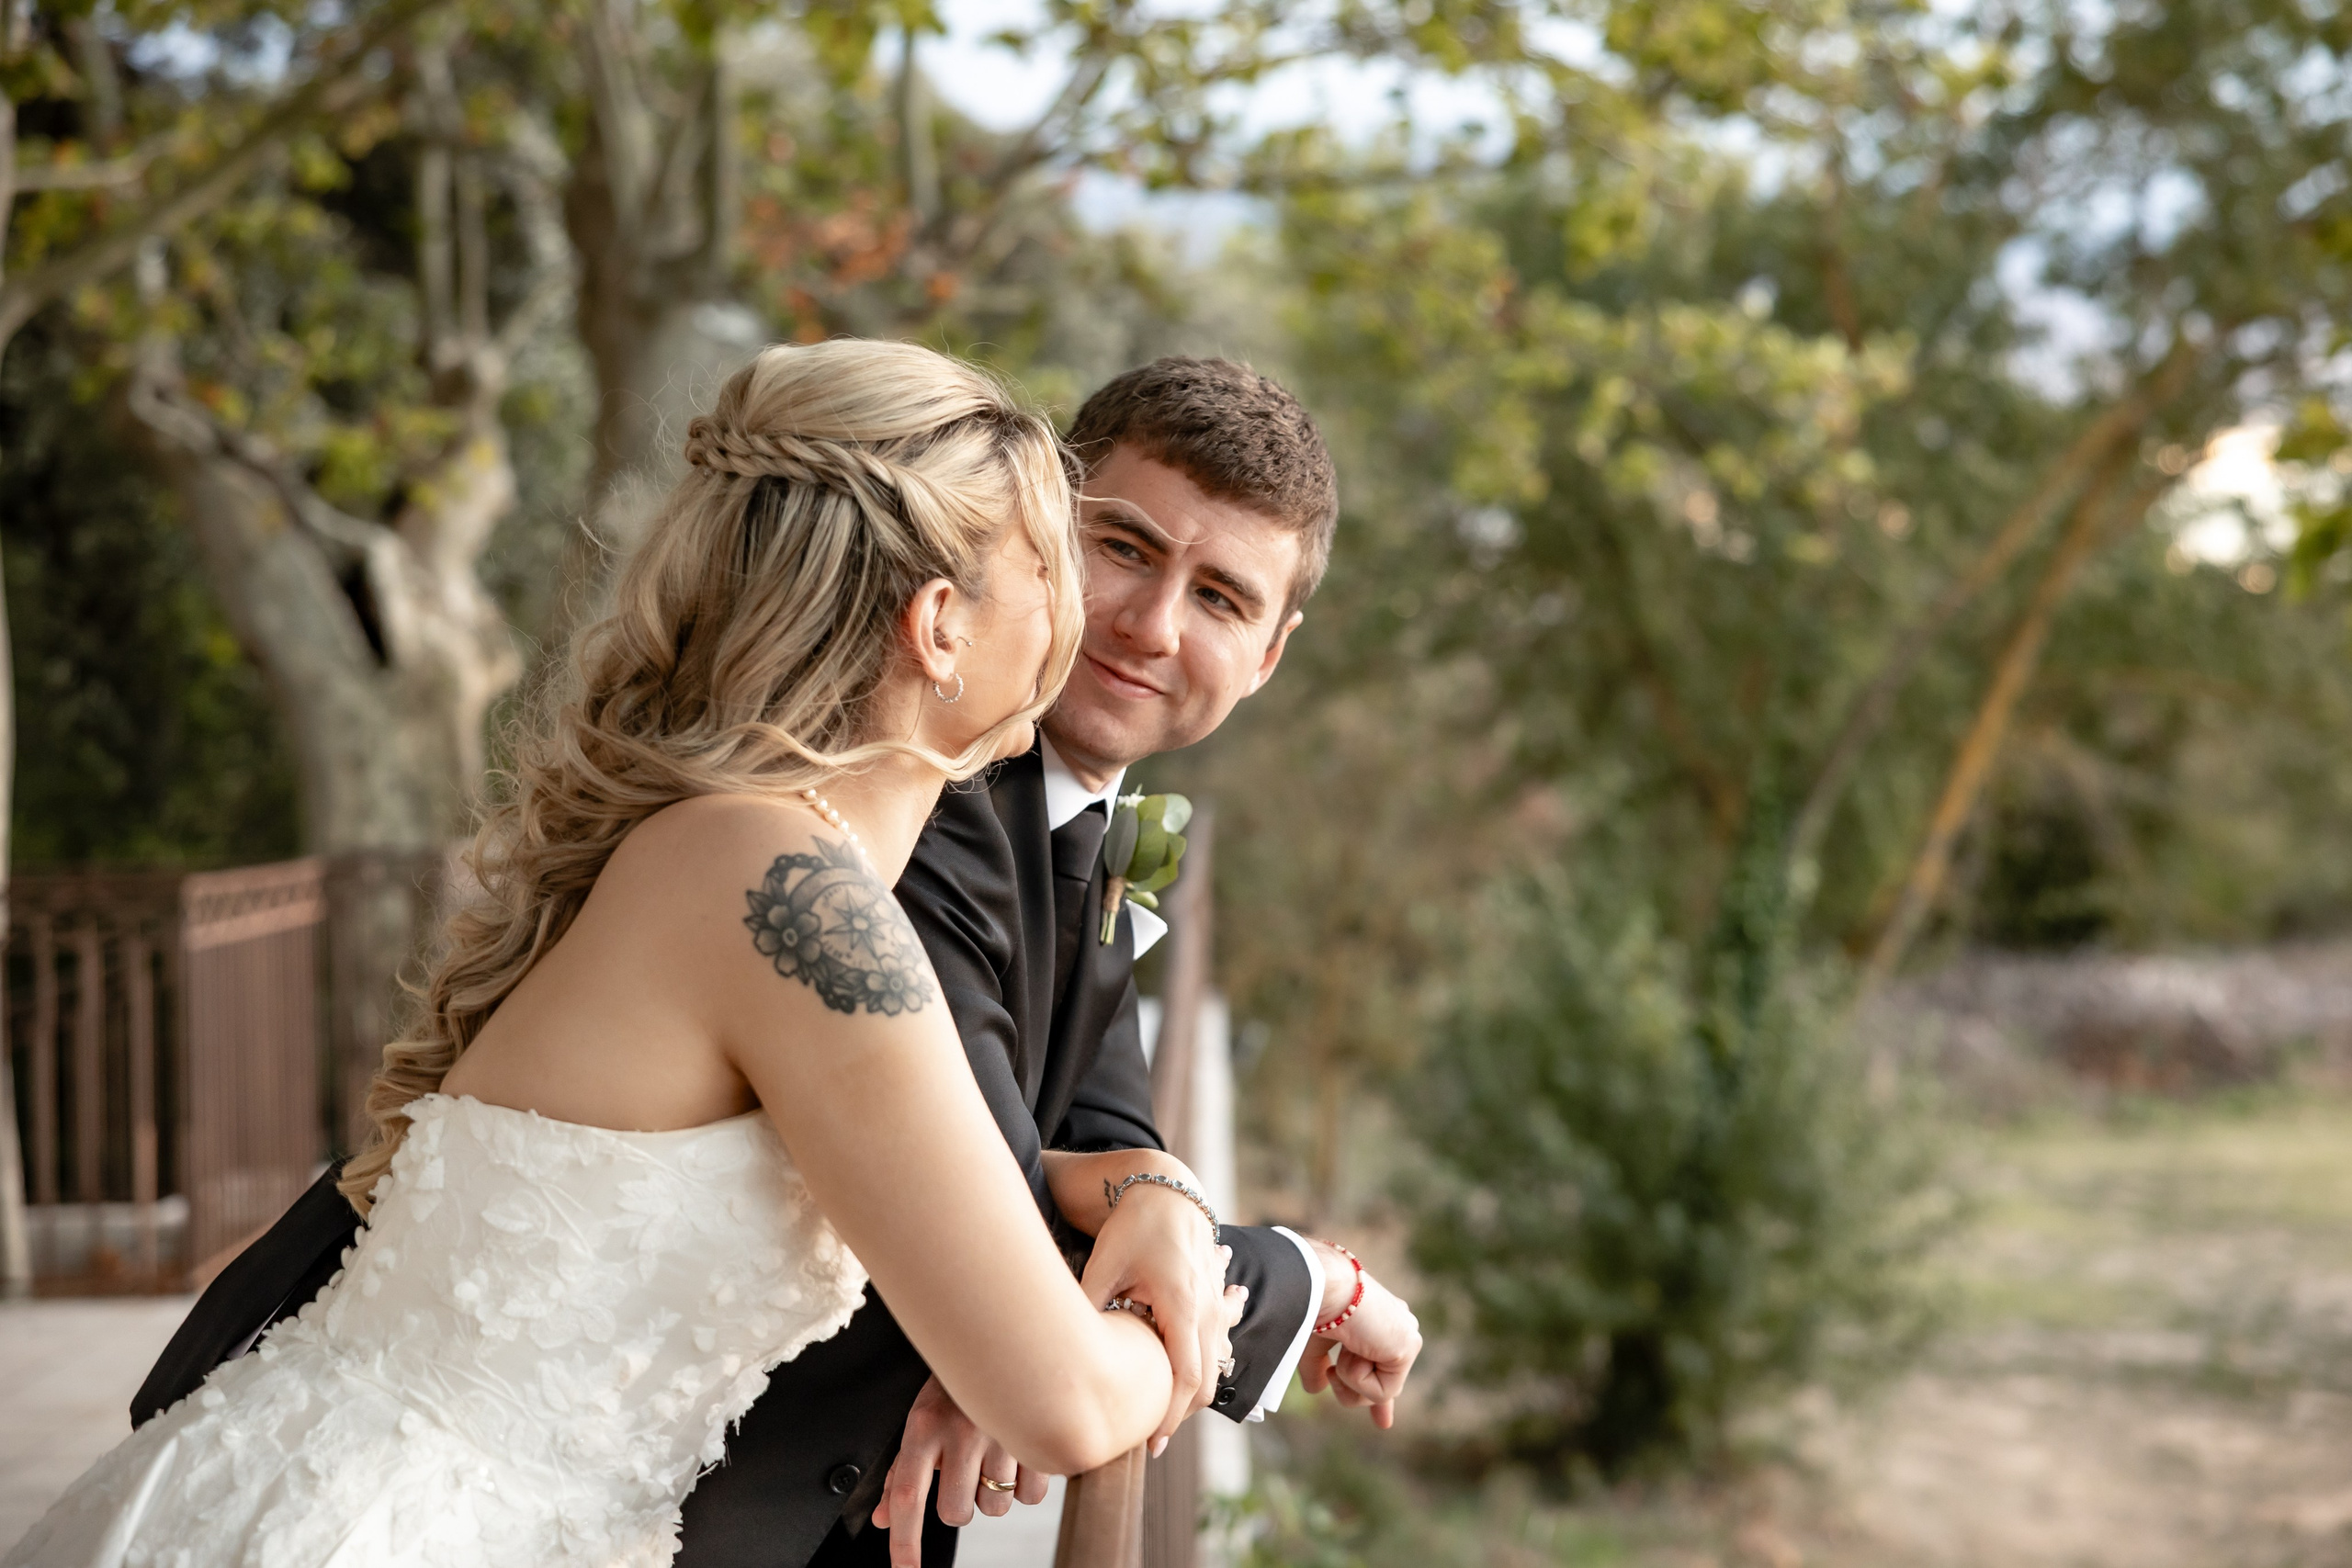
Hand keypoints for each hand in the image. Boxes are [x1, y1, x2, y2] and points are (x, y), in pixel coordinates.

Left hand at [873, 1376, 1049, 1567]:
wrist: (1000, 1338)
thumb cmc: (954, 1387)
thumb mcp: (919, 1423)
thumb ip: (900, 1474)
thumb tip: (885, 1520)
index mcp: (924, 1428)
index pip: (908, 1497)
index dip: (905, 1543)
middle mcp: (961, 1433)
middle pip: (955, 1512)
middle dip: (959, 1504)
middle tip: (963, 1474)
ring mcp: (1002, 1436)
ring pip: (995, 1508)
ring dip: (992, 1494)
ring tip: (992, 1459)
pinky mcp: (1038, 1438)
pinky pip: (1030, 1496)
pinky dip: (1024, 1487)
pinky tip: (1017, 1458)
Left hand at [1080, 1188, 1239, 1445]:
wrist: (1166, 1188)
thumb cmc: (1134, 1225)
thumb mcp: (1104, 1264)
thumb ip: (1089, 1306)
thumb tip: (1062, 1349)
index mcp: (1181, 1304)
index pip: (1186, 1377)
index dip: (1170, 1416)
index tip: (1151, 1442)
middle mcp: (1206, 1308)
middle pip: (1206, 1381)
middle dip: (1181, 1413)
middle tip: (1152, 1437)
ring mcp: (1216, 1303)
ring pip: (1215, 1364)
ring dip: (1192, 1389)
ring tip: (1161, 1411)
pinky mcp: (1215, 1297)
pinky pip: (1218, 1341)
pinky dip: (1204, 1362)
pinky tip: (1184, 1375)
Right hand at [1298, 1243, 1422, 1429]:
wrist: (1319, 1285)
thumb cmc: (1312, 1305)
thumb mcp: (1313, 1343)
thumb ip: (1318, 1367)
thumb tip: (1315, 1388)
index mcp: (1377, 1323)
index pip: (1383, 1367)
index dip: (1379, 1399)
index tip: (1383, 1423)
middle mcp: (1396, 1328)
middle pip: (1382, 1386)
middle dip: (1355, 1391)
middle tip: (1335, 1368)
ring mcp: (1405, 1338)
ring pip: (1379, 1392)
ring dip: (1350, 1378)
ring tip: (1343, 1347)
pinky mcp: (1407, 1347)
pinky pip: (1382, 1392)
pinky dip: (1358, 1378)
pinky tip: (1355, 1348)